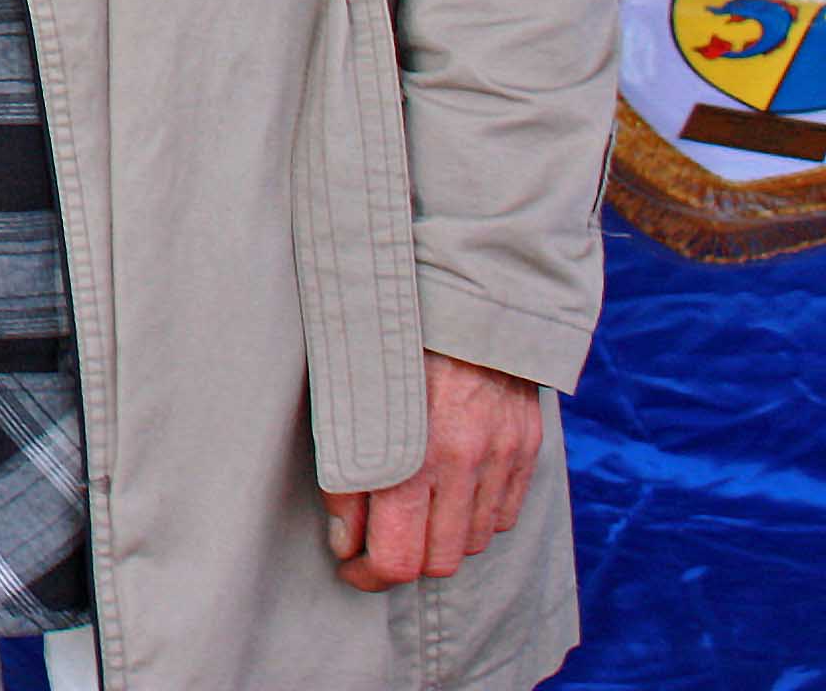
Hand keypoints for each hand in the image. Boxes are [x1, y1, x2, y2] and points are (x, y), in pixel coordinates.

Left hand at [327, 354, 542, 588]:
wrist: (459, 296)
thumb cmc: (388, 343)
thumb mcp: (346, 400)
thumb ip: (344, 474)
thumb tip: (344, 540)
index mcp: (411, 454)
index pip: (398, 557)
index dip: (369, 574)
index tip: (350, 566)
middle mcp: (463, 465)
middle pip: (437, 561)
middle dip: (401, 562)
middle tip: (375, 546)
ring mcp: (501, 459)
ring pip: (471, 543)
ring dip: (438, 539)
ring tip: (410, 514)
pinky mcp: (526, 449)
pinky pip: (503, 515)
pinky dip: (474, 517)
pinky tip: (449, 493)